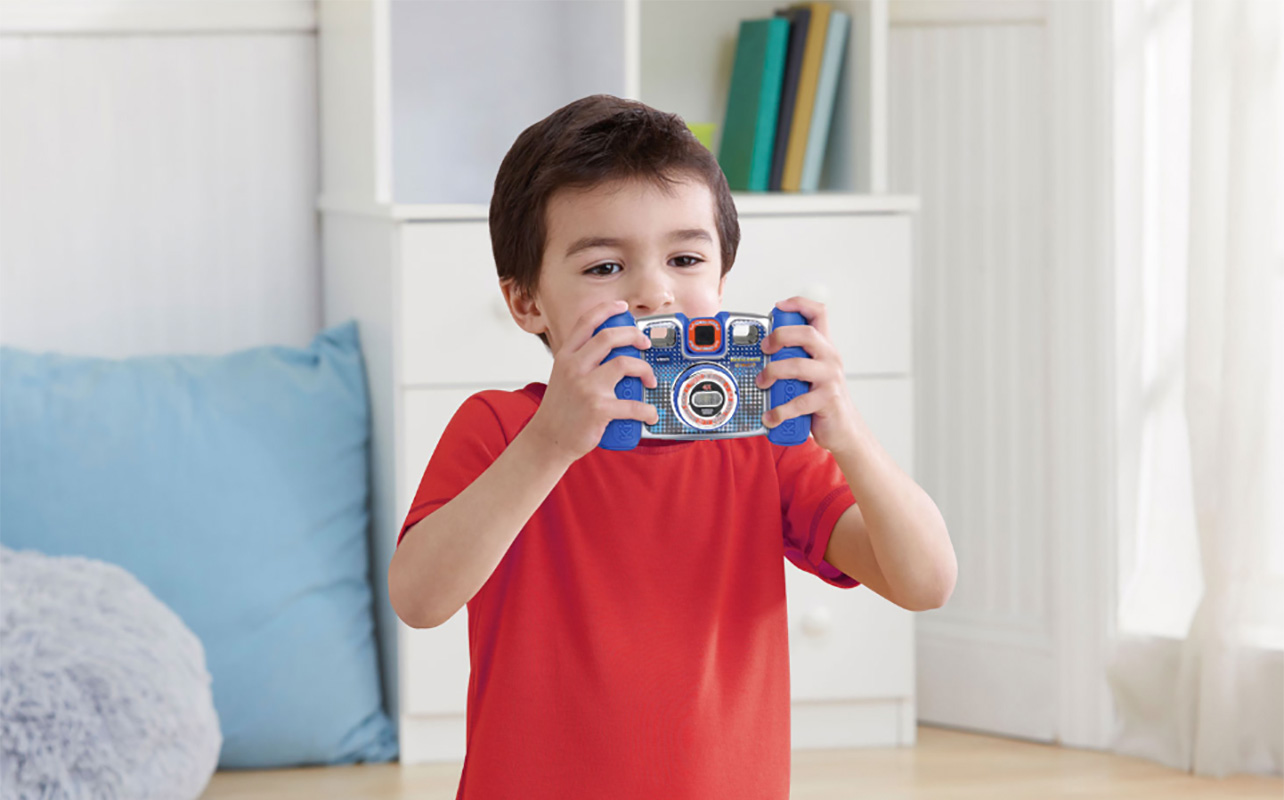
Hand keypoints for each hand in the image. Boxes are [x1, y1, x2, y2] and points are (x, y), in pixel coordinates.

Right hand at [525, 300, 658, 463]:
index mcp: (566, 357)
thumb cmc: (560, 409)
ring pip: (624, 364)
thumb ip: (581, 361)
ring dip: (644, 370)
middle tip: (645, 343)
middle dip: (634, 335)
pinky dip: (647, 410)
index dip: (606, 310)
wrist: (549, 439)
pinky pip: (632, 405)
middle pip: (609, 337)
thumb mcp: (563, 376)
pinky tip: (650, 413)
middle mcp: (574, 367)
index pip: (586, 322)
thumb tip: (613, 350)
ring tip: (649, 381)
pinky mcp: (598, 409)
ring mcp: (586, 387)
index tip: (622, 307)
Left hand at [755, 296, 864, 455]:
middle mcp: (829, 358)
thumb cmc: (822, 399)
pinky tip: (771, 416)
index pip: (818, 313)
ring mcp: (830, 378)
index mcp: (824, 347)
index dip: (799, 304)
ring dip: (773, 373)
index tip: (779, 306)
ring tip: (762, 384)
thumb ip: (792, 360)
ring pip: (798, 366)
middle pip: (806, 333)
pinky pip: (799, 402)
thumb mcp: (809, 373)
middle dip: (780, 337)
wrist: (844, 428)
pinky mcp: (827, 400)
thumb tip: (760, 354)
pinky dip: (780, 410)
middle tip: (765, 348)